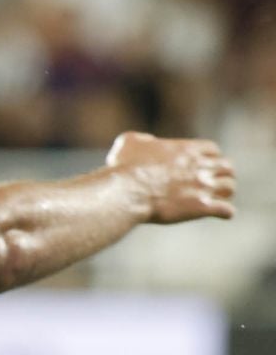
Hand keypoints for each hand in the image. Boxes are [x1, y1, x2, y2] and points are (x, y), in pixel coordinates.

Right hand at [107, 131, 236, 223]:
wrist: (127, 192)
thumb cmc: (125, 168)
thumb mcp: (128, 142)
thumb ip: (141, 139)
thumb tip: (145, 141)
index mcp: (187, 150)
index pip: (213, 150)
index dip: (210, 158)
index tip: (203, 166)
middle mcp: (200, 166)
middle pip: (227, 167)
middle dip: (223, 175)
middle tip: (214, 183)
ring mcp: (203, 186)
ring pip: (230, 187)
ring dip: (225, 193)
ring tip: (218, 199)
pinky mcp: (202, 207)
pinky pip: (226, 210)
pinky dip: (226, 212)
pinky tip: (220, 215)